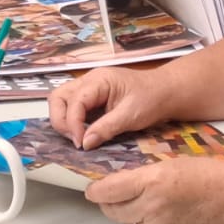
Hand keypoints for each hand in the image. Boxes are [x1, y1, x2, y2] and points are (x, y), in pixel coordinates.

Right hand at [49, 66, 176, 149]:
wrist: (165, 92)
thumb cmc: (151, 99)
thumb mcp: (131, 115)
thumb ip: (106, 128)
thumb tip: (84, 143)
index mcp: (99, 80)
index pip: (74, 101)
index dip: (73, 123)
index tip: (80, 143)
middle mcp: (89, 81)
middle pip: (58, 97)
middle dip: (61, 121)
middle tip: (75, 140)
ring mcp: (88, 89)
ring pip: (62, 102)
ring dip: (64, 121)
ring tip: (77, 139)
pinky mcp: (91, 99)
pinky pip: (73, 108)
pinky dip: (73, 122)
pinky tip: (83, 134)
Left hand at [88, 160, 223, 223]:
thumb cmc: (211, 175)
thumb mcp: (171, 164)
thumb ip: (143, 176)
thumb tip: (118, 184)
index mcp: (152, 182)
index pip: (107, 191)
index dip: (96, 191)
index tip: (92, 190)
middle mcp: (153, 208)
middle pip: (113, 211)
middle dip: (110, 204)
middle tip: (116, 196)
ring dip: (134, 216)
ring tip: (153, 204)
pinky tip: (170, 217)